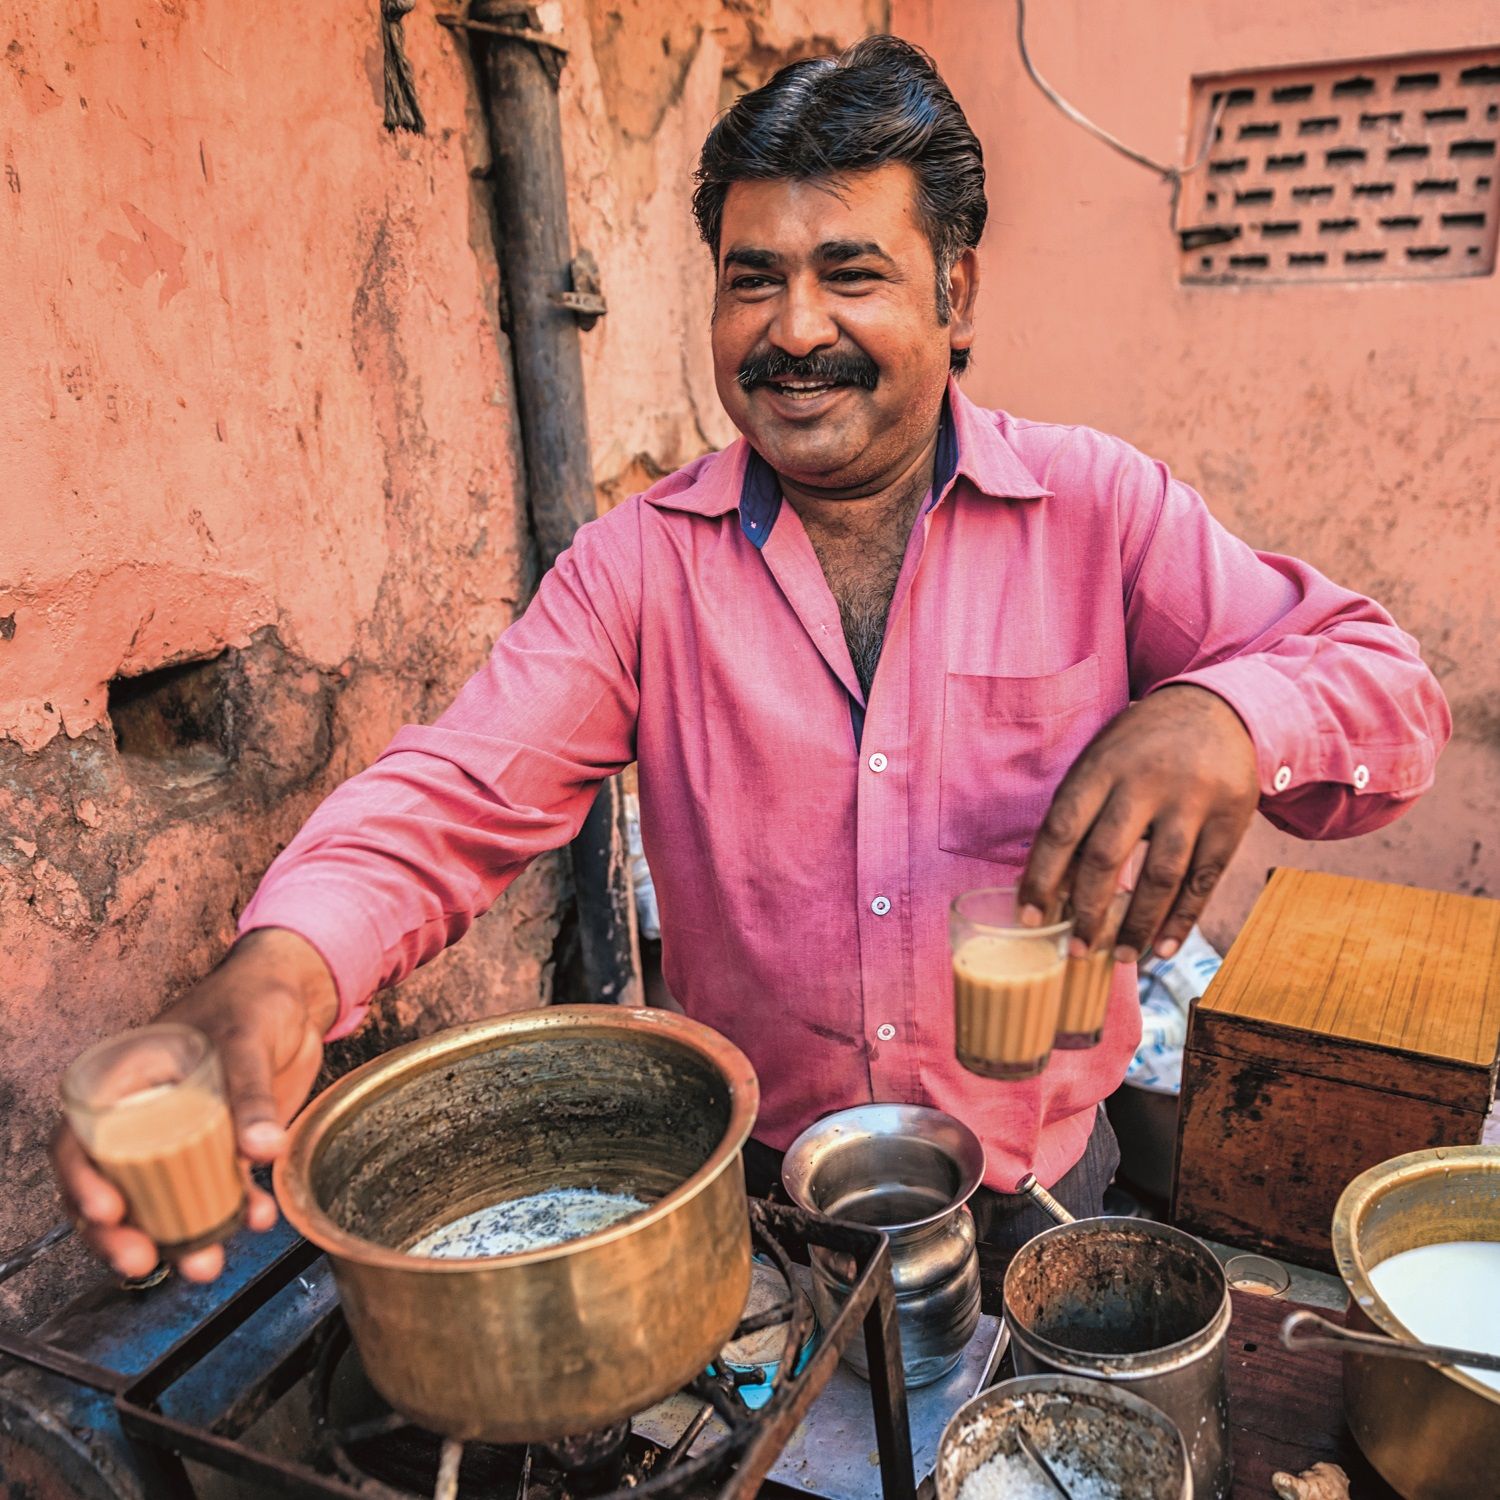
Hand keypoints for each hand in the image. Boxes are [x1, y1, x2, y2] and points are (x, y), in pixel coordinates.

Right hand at [50, 928, 336, 1282]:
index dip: (81, 1183)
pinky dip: (233, 1210)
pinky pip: (216, 1192)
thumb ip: (249, 1094)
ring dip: (180, 1238)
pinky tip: (258, 1217)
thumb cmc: (251, 1000)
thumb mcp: (244, 1038)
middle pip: (112, 1187)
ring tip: (206, 1264)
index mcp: (122, 1084)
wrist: (296, 996)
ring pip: (162, 1201)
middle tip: (146, 1260)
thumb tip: (261, 1151)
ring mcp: (180, 1139)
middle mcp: (142, 1118)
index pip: (77, 1142)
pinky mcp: (221, 1150)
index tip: (108, 1212)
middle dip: (122, 1233)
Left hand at [1018, 685, 1258, 962]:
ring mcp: (1191, 802)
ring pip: (1159, 876)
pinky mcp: (1230, 820)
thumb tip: (1049, 885)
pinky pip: (1202, 881)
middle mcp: (1145, 782)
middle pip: (1107, 856)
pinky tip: (1161, 948)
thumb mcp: (1103, 759)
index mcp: (1102, 765)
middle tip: (1075, 950)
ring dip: (1136, 925)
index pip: (1062, 828)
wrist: (1218, 709)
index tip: (1029, 918)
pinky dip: (1181, 920)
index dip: (1041, 877)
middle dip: (1087, 911)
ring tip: (1119, 958)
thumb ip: (1078, 812)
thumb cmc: (1141, 746)